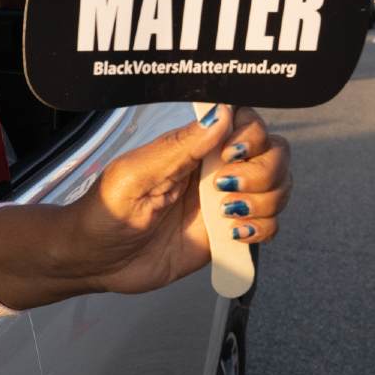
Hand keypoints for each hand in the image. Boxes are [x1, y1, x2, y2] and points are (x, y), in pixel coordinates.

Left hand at [69, 105, 289, 294]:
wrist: (96, 261)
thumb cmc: (105, 211)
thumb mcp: (135, 175)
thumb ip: (178, 147)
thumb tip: (221, 113)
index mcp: (192, 146)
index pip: (246, 121)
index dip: (250, 134)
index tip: (227, 154)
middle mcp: (215, 168)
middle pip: (274, 152)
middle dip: (262, 170)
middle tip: (225, 187)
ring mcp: (225, 201)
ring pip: (278, 187)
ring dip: (264, 200)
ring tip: (225, 214)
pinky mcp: (228, 234)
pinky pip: (270, 225)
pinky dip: (262, 229)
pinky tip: (232, 234)